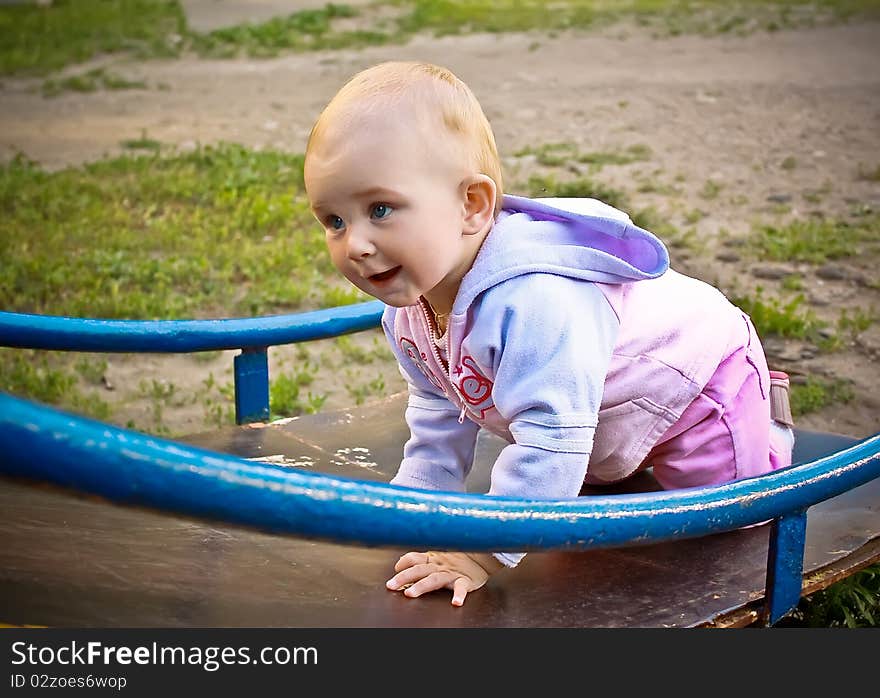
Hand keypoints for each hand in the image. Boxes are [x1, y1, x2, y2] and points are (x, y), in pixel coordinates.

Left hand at [386, 551, 503, 605]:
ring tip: (410, 593)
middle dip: (403, 577)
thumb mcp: (437, 555)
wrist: (481, 556)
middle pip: (418, 570)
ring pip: (434, 579)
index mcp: (431, 558)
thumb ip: (419, 559)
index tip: (396, 569)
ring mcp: (451, 573)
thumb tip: (400, 563)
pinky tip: (456, 602)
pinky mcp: (465, 581)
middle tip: (391, 585)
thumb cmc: (456, 558)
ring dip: (421, 586)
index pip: (414, 558)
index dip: (404, 563)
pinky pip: (461, 588)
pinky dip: (459, 595)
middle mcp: (439, 565)